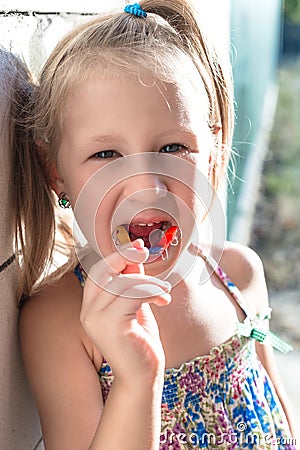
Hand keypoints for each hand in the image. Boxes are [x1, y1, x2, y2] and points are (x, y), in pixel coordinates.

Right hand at [80, 240, 170, 386]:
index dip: (117, 255)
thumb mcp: (135, 307)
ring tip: (163, 292)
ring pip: (123, 281)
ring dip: (149, 281)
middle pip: (103, 270)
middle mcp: (89, 312)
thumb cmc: (139, 344)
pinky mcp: (112, 324)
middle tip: (145, 251)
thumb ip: (132, 284)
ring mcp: (97, 318)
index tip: (137, 246)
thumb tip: (135, 257)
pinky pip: (134, 293)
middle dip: (125, 256)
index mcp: (91, 307)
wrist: (142, 379)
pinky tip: (163, 300)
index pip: (98, 271)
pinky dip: (153, 291)